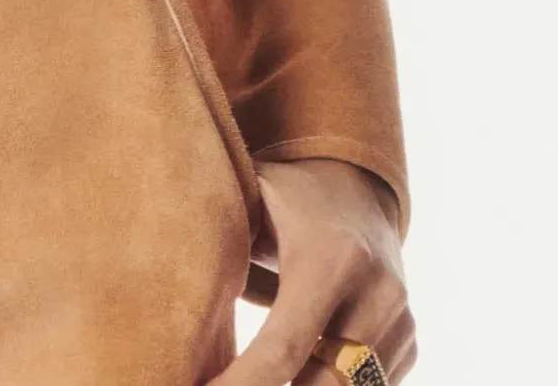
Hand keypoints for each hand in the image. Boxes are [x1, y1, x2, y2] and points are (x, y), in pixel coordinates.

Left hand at [208, 158, 416, 384]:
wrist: (360, 190)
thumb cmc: (292, 196)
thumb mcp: (254, 196)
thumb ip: (216, 224)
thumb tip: (147, 258)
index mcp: (332, 257)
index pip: (284, 348)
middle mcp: (378, 292)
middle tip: (219, 384)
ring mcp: (401, 320)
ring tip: (251, 370)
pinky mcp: (409, 340)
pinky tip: (299, 368)